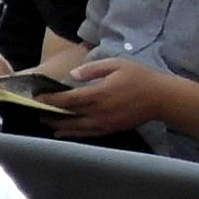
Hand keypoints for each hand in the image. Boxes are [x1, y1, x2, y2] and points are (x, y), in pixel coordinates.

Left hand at [41, 58, 170, 140]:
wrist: (162, 98)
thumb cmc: (139, 77)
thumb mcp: (116, 64)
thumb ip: (92, 69)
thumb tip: (72, 75)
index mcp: (99, 94)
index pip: (68, 99)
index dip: (51, 99)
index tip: (37, 97)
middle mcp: (99, 112)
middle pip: (68, 115)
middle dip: (51, 113)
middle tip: (36, 110)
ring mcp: (105, 123)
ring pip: (76, 128)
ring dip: (59, 125)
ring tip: (47, 122)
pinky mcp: (111, 129)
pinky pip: (88, 134)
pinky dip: (73, 134)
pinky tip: (64, 132)